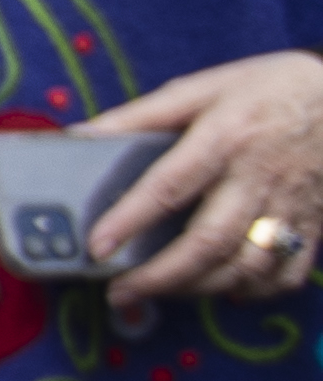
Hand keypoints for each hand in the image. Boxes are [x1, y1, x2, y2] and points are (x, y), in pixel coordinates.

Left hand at [86, 51, 322, 311]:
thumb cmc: (268, 88)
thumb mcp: (204, 87)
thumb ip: (142, 115)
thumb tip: (80, 135)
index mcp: (225, 138)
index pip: (171, 185)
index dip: (131, 219)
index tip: (97, 247)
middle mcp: (259, 178)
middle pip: (210, 241)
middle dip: (160, 276)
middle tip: (118, 292)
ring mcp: (291, 206)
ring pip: (246, 266)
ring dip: (197, 288)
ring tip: (155, 293)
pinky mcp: (316, 225)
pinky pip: (286, 273)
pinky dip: (252, 290)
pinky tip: (220, 288)